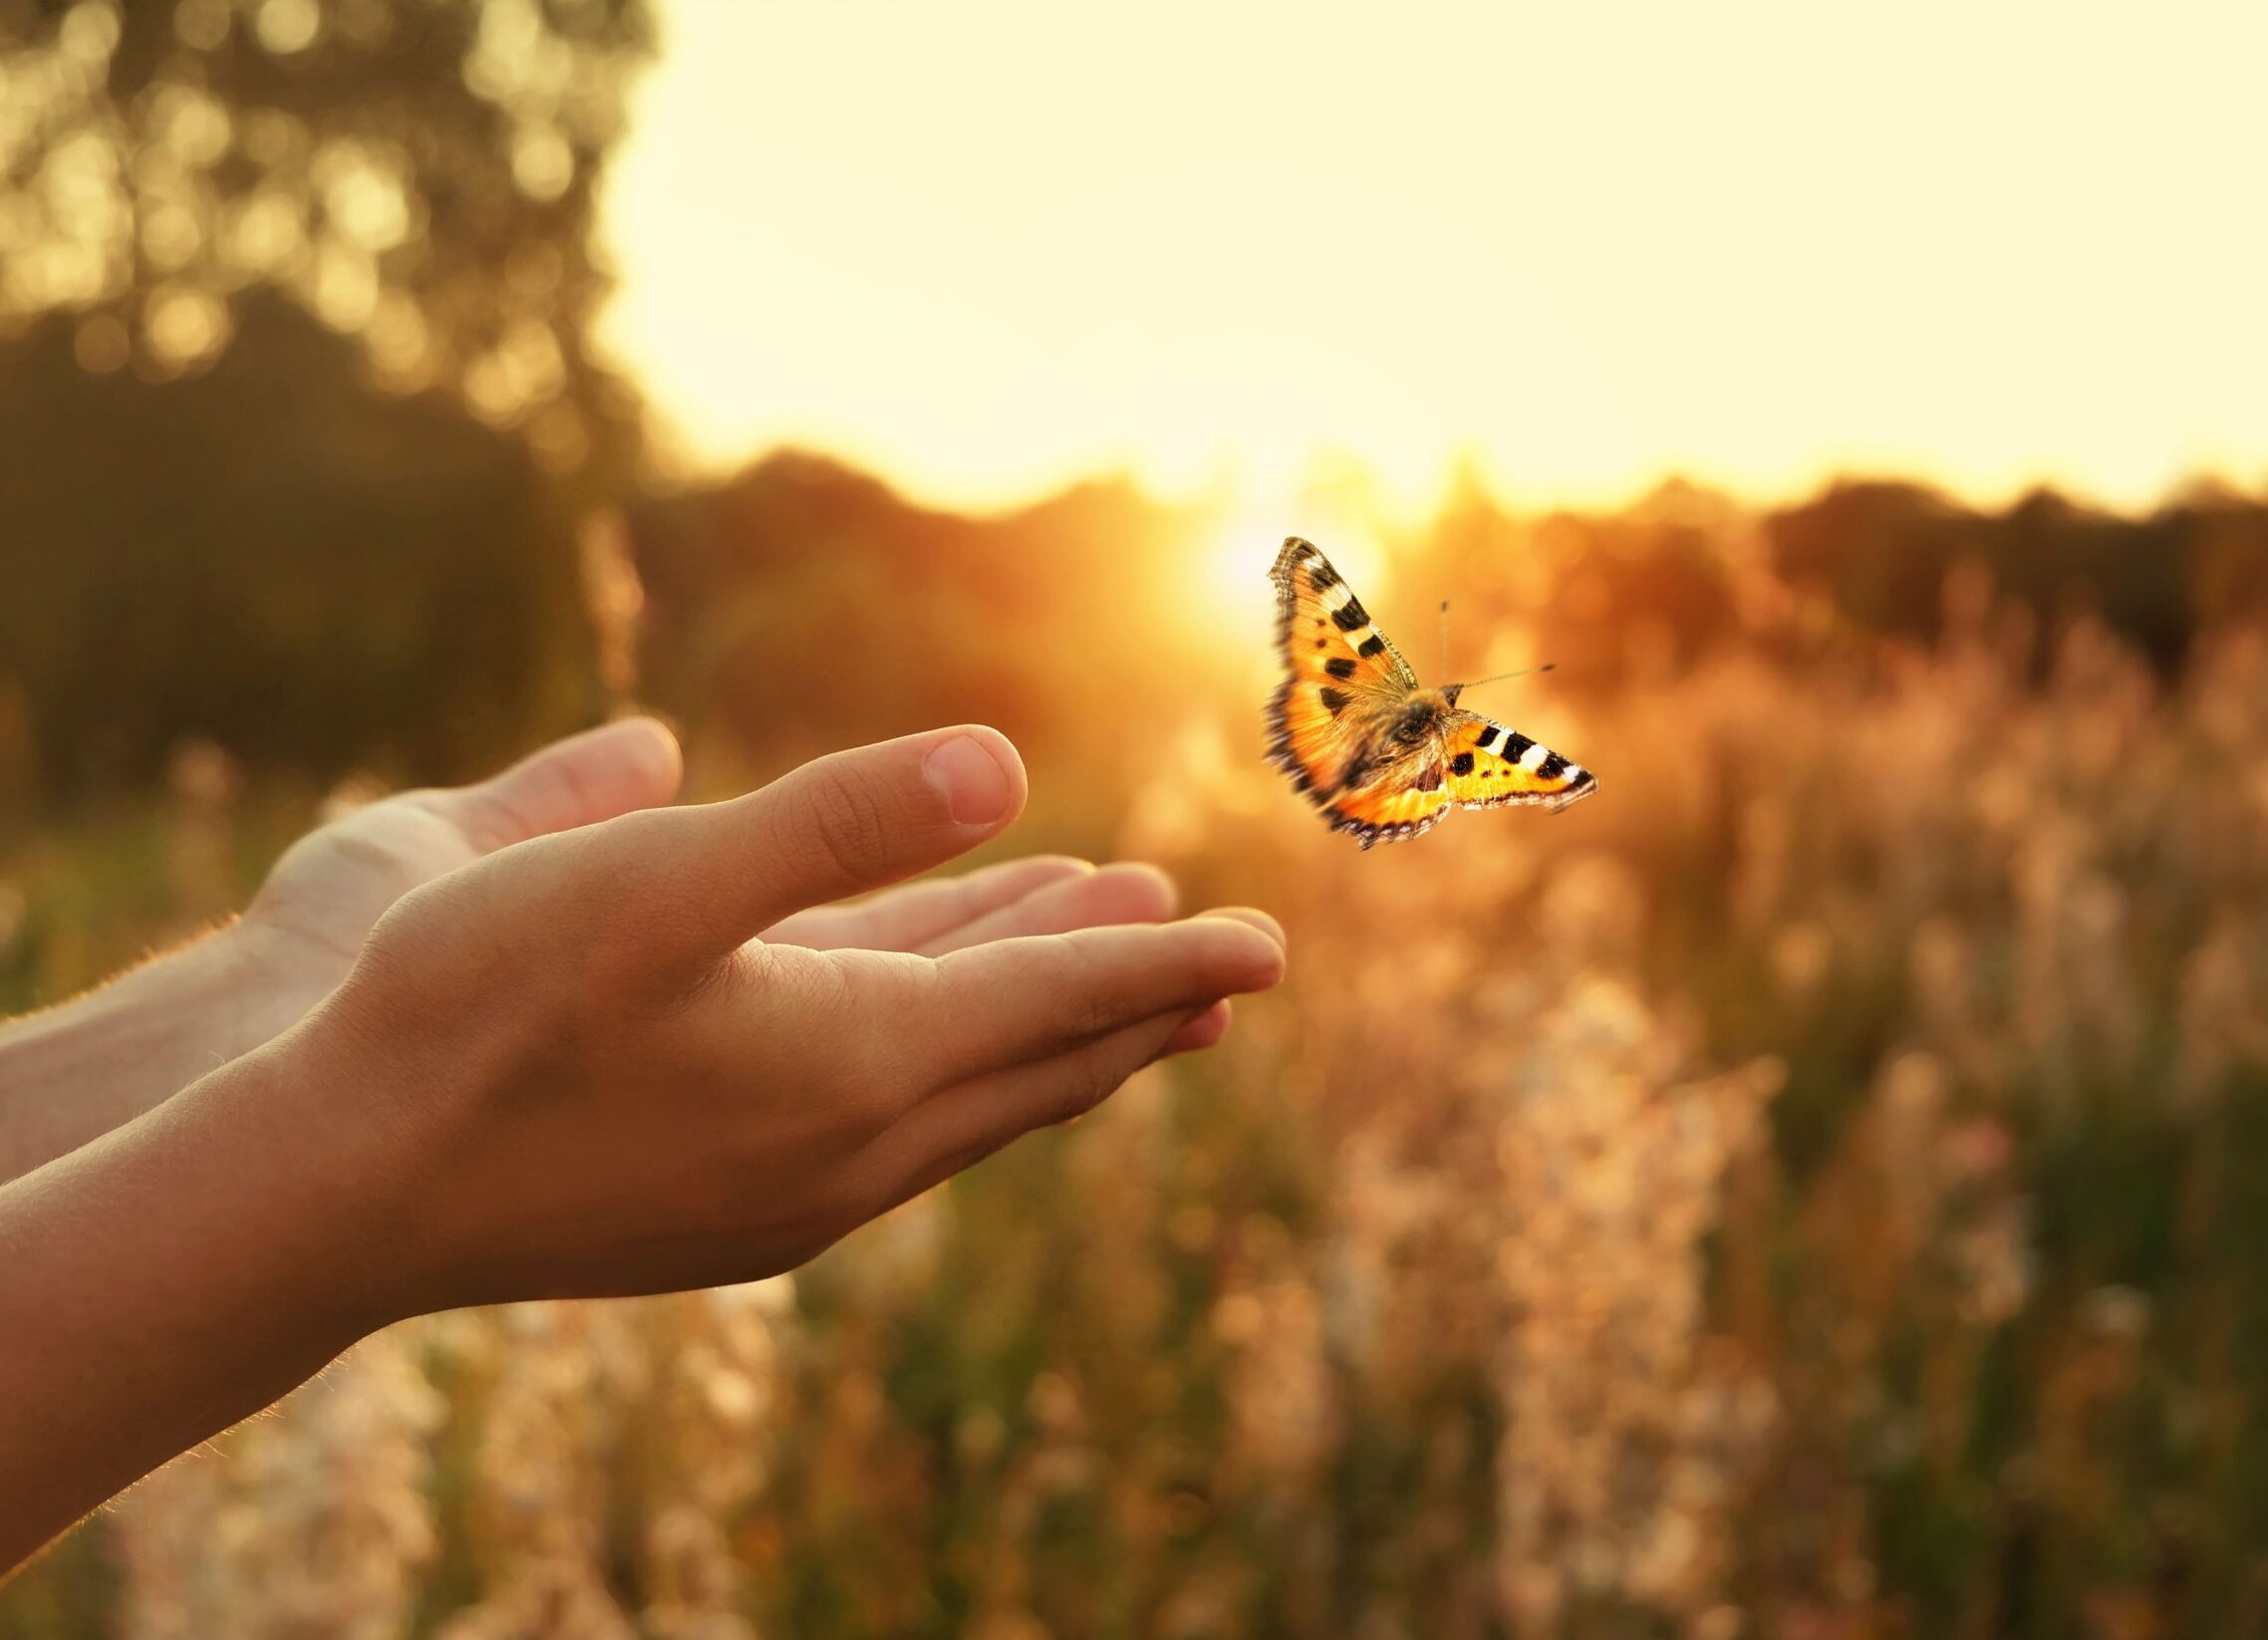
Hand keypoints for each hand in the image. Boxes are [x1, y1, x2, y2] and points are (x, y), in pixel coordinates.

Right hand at [264, 725, 1282, 1315]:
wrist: (339, 1191)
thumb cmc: (477, 1011)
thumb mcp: (656, 883)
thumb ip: (835, 822)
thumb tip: (1004, 765)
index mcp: (858, 1058)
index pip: (1063, 1002)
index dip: (1171, 962)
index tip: (1269, 943)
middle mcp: (853, 1147)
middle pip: (1040, 1064)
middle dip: (1134, 1005)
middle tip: (1224, 972)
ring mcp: (791, 1194)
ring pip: (971, 1104)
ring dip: (1049, 1042)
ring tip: (1114, 999)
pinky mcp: (730, 1213)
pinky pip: (894, 1133)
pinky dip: (952, 1077)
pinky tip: (933, 1065)